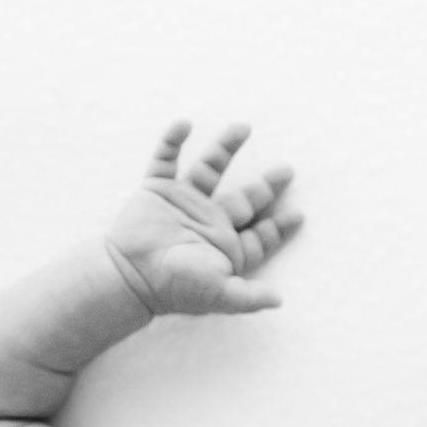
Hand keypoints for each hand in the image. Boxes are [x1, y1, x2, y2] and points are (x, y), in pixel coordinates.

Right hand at [104, 119, 300, 317]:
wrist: (128, 275)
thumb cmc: (174, 287)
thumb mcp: (219, 294)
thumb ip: (249, 298)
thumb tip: (279, 302)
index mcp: (223, 247)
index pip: (257, 236)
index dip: (277, 227)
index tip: (298, 215)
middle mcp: (206, 223)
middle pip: (244, 199)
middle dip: (266, 186)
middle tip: (287, 170)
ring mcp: (181, 204)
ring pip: (209, 169)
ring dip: (225, 148)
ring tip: (243, 126)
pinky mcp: (155, 192)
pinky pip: (164, 161)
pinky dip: (171, 142)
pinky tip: (184, 124)